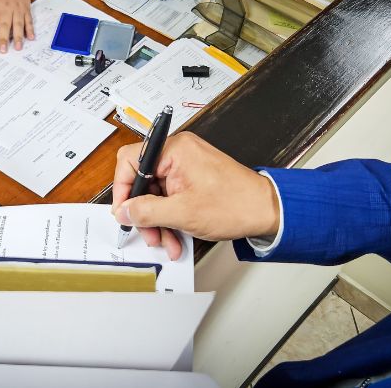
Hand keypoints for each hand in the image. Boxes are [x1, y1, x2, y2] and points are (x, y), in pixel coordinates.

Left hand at [0, 0, 33, 52]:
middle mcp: (6, 9)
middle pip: (4, 25)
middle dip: (3, 38)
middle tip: (2, 50)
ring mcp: (17, 9)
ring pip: (18, 24)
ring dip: (18, 36)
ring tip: (18, 48)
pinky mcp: (26, 10)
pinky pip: (29, 21)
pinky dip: (30, 29)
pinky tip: (31, 38)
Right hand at [111, 132, 279, 259]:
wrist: (267, 211)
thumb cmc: (235, 205)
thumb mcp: (182, 213)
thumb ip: (146, 211)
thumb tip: (123, 210)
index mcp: (175, 149)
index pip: (130, 160)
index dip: (123, 189)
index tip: (124, 211)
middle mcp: (179, 152)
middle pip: (144, 181)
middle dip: (145, 213)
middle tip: (150, 233)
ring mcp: (187, 164)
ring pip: (157, 193)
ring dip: (159, 220)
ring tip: (167, 241)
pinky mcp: (193, 177)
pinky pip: (171, 196)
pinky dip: (171, 217)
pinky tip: (176, 236)